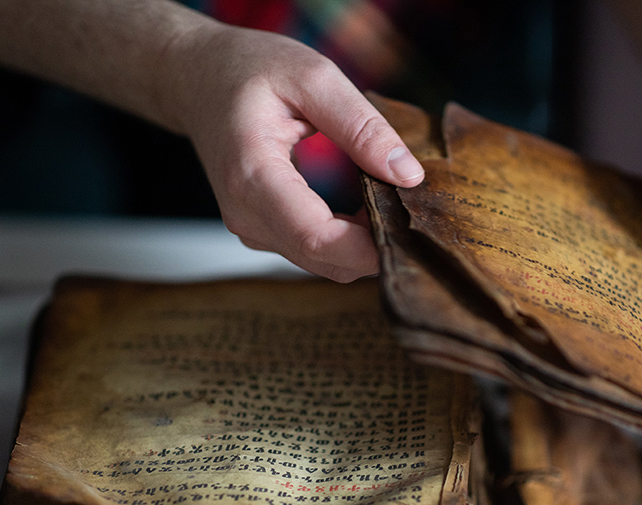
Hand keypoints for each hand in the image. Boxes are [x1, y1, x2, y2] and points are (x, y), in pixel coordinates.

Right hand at [163, 21, 423, 281]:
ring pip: (322, 262)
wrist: (196, 79)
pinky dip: (346, 239)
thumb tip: (408, 176)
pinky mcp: (263, 233)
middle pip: (324, 259)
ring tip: (386, 200)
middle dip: (374, 247)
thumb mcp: (312, 78)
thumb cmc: (247, 70)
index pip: (315, 237)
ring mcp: (251, 229)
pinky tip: (362, 206)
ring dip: (361, 244)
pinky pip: (314, 252)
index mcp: (253, 175)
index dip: (367, 248)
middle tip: (410, 210)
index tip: (410, 232)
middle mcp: (246, 215)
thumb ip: (361, 127)